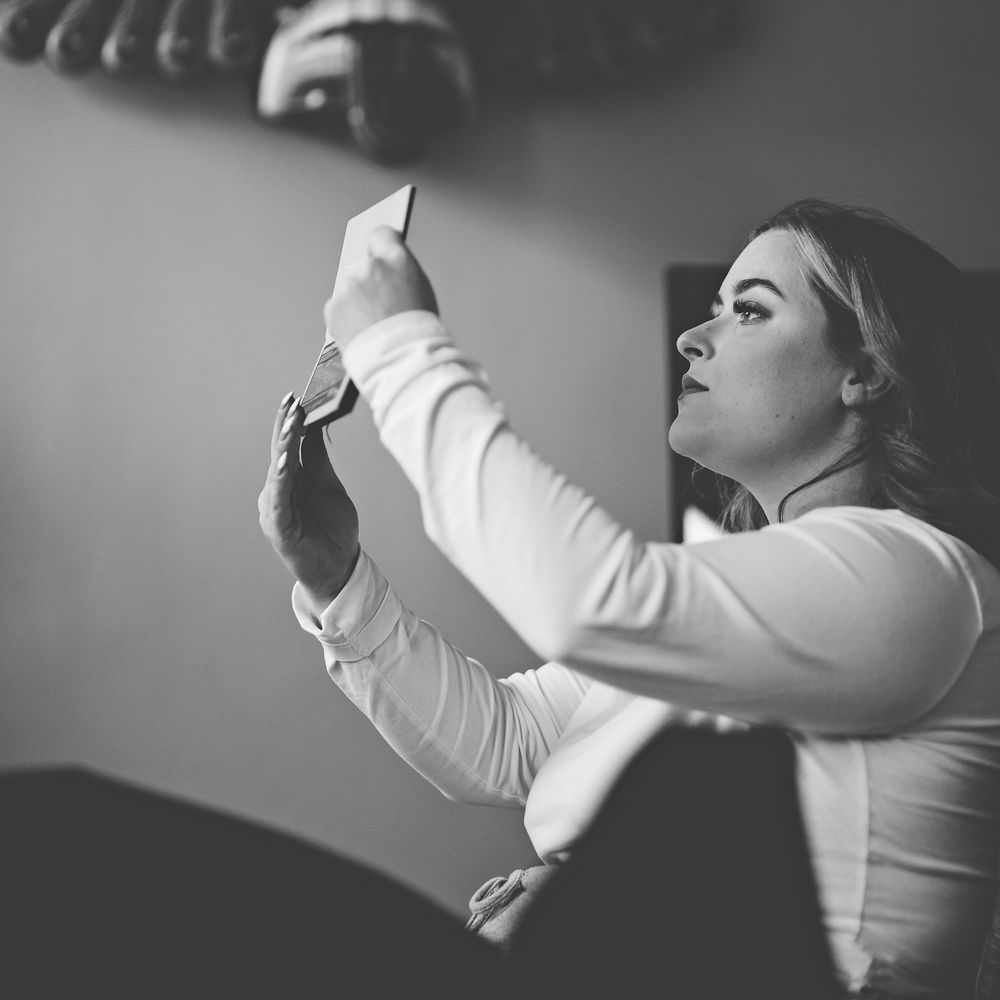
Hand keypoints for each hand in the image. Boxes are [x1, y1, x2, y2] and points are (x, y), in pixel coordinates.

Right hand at [258, 394, 360, 617]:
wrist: (339, 567)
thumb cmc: (333, 528)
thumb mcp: (329, 485)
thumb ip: (317, 460)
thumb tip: (314, 425)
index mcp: (290, 480)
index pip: (286, 445)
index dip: (289, 422)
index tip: (295, 397)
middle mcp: (277, 491)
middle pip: (278, 454)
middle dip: (285, 428)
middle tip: (292, 402)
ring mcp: (275, 510)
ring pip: (276, 474)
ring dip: (283, 449)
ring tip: (290, 425)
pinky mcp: (278, 529)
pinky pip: (278, 502)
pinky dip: (280, 482)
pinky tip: (285, 465)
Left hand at [323, 226, 437, 350]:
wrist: (401, 360)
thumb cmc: (417, 332)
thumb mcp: (422, 291)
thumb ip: (401, 272)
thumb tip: (390, 267)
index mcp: (397, 260)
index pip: (382, 235)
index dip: (382, 246)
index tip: (381, 254)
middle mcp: (370, 267)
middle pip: (365, 269)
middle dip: (370, 285)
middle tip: (385, 308)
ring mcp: (348, 287)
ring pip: (350, 291)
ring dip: (358, 304)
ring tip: (375, 326)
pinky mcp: (333, 307)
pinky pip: (338, 309)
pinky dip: (347, 320)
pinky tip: (363, 332)